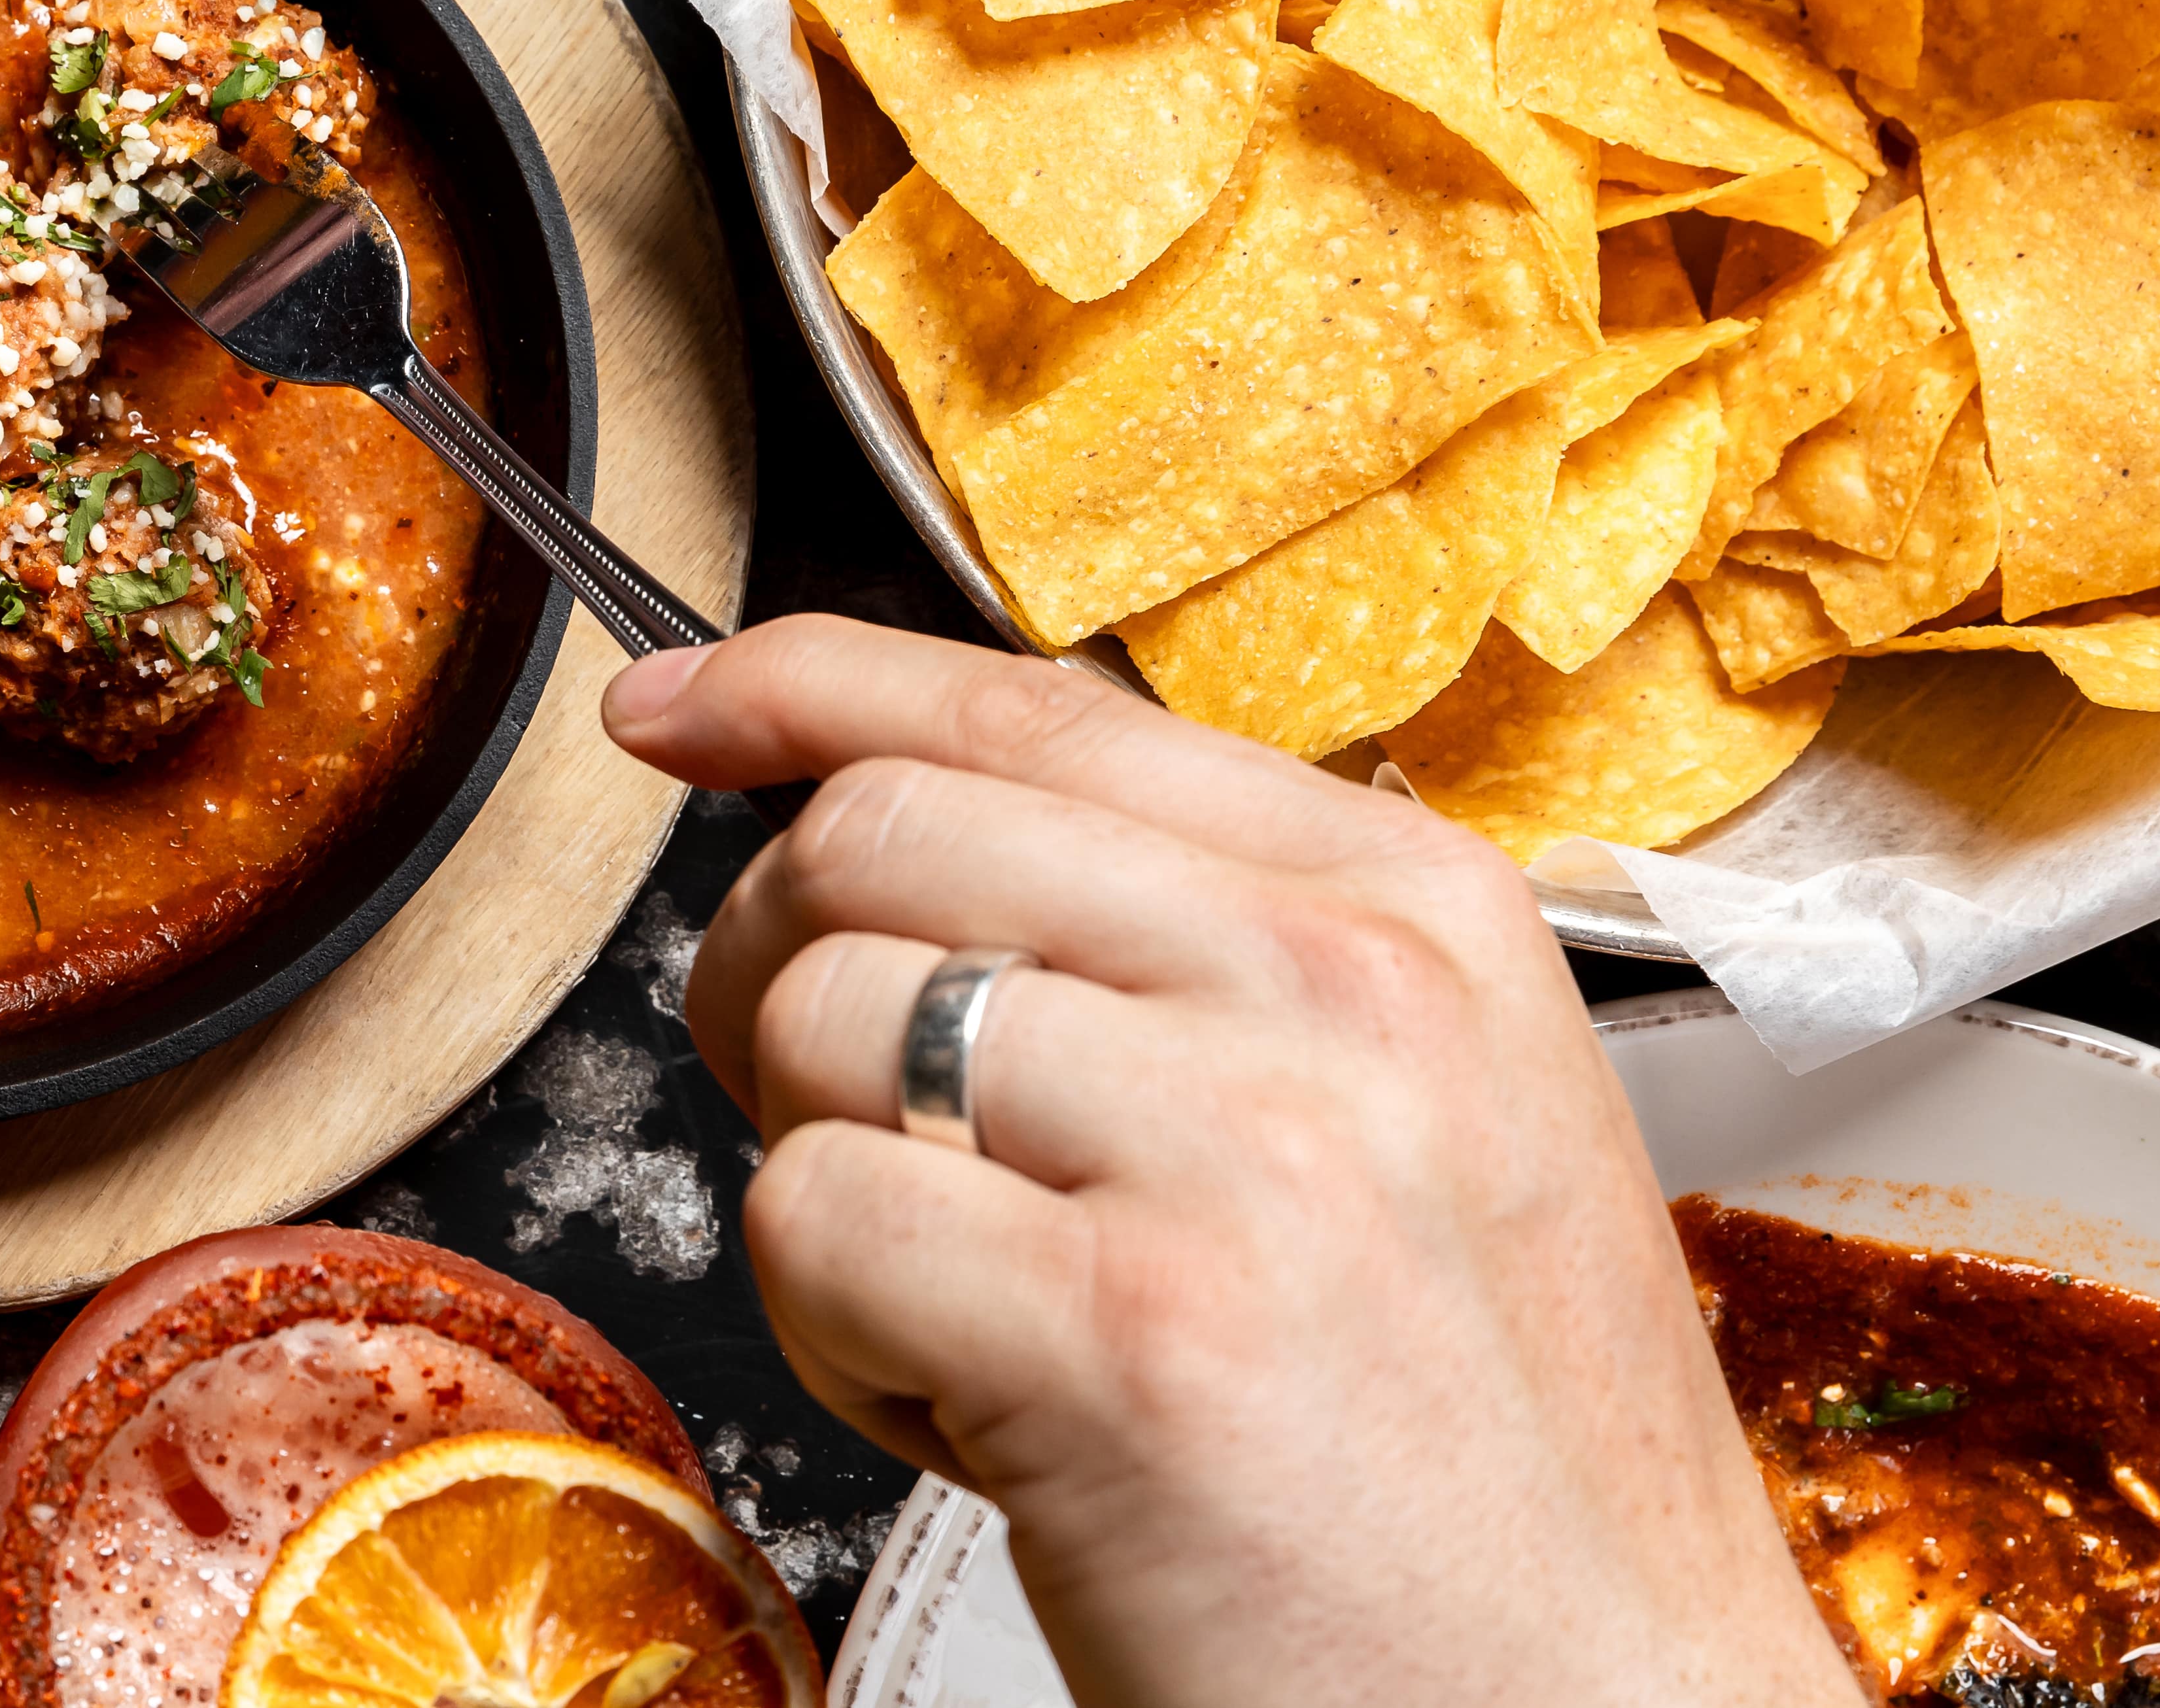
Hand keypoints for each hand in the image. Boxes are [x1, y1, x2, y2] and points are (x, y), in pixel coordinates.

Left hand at [609, 618, 1853, 1707]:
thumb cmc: (1485, 1472)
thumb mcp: (1418, 1120)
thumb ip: (1201, 953)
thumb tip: (911, 837)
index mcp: (1414, 907)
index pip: (1025, 706)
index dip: (805, 687)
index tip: (673, 709)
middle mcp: (1339, 987)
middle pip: (879, 836)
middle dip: (777, 969)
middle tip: (833, 1116)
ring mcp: (1243, 1150)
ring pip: (823, 1026)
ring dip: (830, 1184)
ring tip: (975, 1315)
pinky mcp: (1130, 1338)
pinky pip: (810, 1223)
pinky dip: (835, 1338)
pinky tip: (981, 1416)